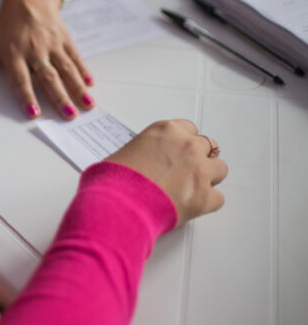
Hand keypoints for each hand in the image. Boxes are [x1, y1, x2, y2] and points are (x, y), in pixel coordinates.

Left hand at [0, 0, 93, 119]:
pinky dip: (84, 71)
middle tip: (69, 115)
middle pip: (48, 77)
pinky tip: (90, 85)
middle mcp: (34, 49)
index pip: (20, 79)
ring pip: (66, 69)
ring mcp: (52, 44)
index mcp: (13, 53)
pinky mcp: (65, 39)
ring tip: (88, 105)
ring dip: (77, 88)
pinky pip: (76, 57)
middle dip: (59, 97)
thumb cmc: (6, 24)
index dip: (27, 97)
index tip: (34, 114)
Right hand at [109, 119, 227, 226]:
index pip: (188, 129)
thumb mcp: (126, 151)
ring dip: (208, 178)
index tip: (178, 153)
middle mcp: (187, 146)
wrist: (117, 203)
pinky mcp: (205, 197)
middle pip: (208, 147)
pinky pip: (218, 198)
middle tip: (184, 172)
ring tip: (189, 189)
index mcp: (166, 131)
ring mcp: (199, 171)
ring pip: (220, 169)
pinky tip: (190, 205)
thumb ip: (145, 150)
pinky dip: (206, 203)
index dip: (183, 144)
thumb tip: (146, 161)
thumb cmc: (114, 178)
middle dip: (198, 158)